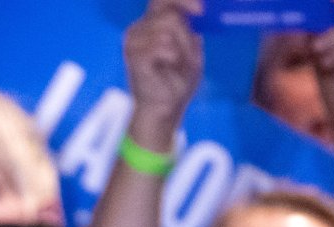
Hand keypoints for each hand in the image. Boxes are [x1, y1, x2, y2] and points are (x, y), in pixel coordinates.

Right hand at [122, 0, 202, 150]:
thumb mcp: (190, 49)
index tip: (200, 11)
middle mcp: (138, 28)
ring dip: (179, 49)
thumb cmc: (176, 80)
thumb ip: (188, 27)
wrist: (164, 109)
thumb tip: (197, 7)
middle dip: (184, 36)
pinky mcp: (134, 55)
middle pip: (169, 14)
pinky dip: (171, 57)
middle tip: (184, 56)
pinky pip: (161, 45)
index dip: (182, 0)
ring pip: (167, 29)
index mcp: (151, 23)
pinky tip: (166, 68)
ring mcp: (133, 41)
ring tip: (174, 65)